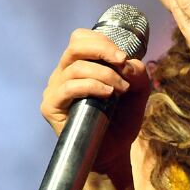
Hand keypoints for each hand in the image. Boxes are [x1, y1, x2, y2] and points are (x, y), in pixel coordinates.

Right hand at [40, 28, 150, 178]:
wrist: (113, 151)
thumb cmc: (122, 119)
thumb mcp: (137, 91)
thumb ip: (137, 73)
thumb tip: (126, 63)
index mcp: (79, 64)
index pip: (81, 38)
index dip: (102, 41)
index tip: (123, 57)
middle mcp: (63, 73)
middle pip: (75, 45)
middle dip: (103, 49)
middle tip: (122, 62)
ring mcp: (55, 90)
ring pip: (76, 68)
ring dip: (104, 74)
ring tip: (120, 89)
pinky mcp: (51, 107)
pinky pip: (68, 88)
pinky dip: (91, 86)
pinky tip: (107, 94)